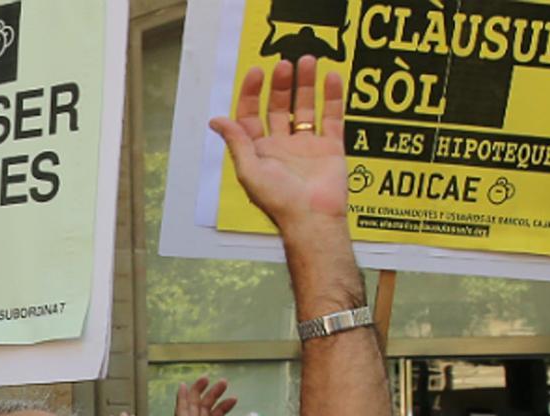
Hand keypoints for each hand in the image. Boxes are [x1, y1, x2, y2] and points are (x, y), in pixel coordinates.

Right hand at [173, 377, 240, 415]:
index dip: (223, 407)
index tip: (234, 398)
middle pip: (204, 408)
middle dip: (213, 394)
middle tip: (223, 382)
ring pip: (193, 406)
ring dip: (199, 391)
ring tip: (207, 378)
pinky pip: (181, 411)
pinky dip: (182, 398)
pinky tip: (184, 386)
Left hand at [209, 56, 347, 238]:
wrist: (313, 219)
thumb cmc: (280, 201)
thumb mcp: (249, 171)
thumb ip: (237, 142)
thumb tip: (217, 120)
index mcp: (261, 151)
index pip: (252, 114)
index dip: (252, 93)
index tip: (257, 73)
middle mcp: (284, 146)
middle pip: (280, 107)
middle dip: (281, 85)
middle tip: (285, 65)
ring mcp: (308, 146)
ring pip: (306, 108)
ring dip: (307, 85)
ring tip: (309, 62)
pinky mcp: (331, 149)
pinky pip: (332, 118)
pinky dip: (333, 99)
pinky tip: (331, 80)